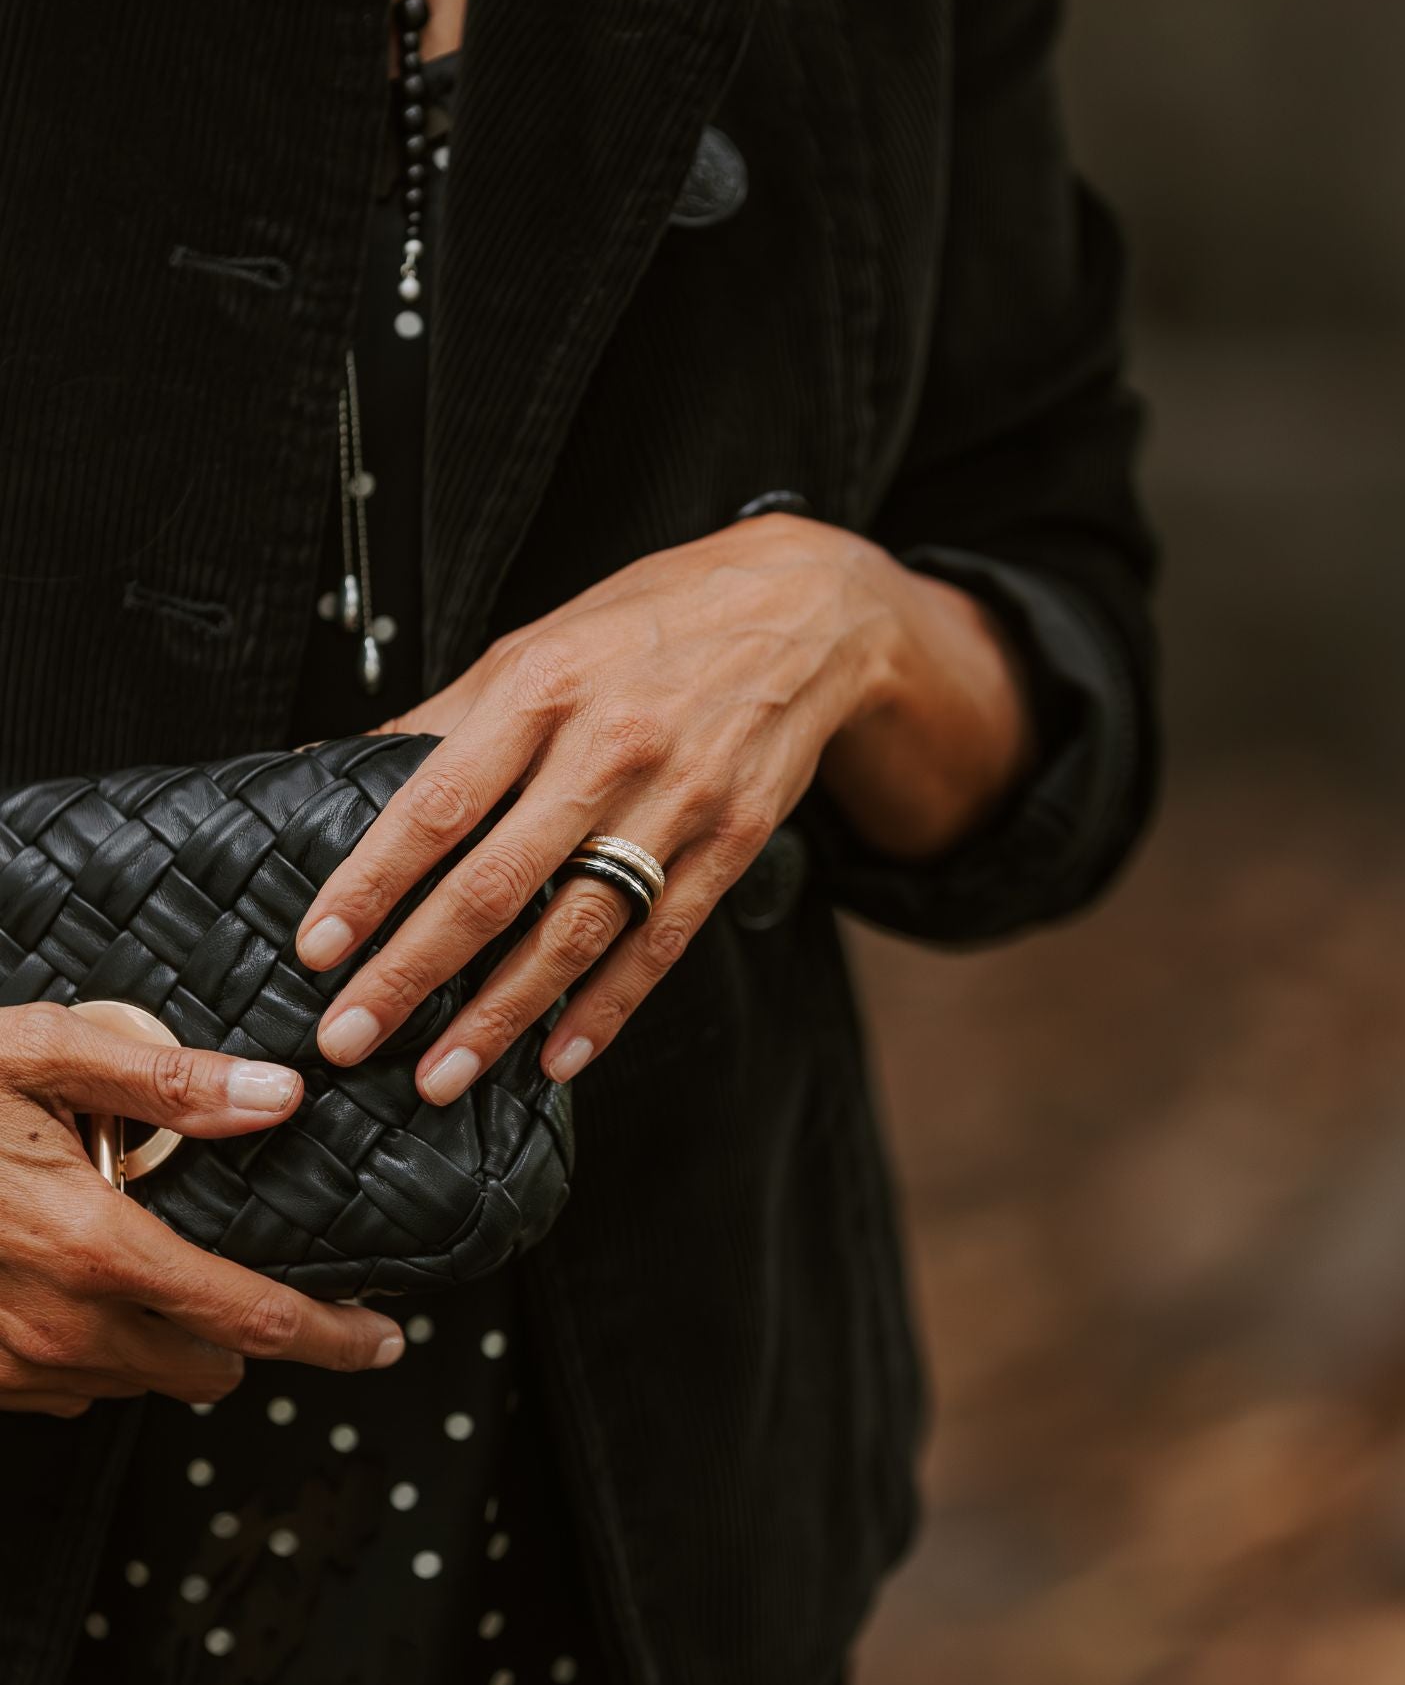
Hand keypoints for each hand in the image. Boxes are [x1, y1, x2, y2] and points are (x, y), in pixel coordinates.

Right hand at [0, 1004, 406, 1416]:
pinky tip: (76, 1277)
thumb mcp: (38, 1056)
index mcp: (95, 1248)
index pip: (252, 1322)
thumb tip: (278, 1097)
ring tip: (139, 1248)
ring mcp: (13, 1367)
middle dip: (246, 1330)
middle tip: (251, 1269)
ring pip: (141, 1382)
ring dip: (165, 1334)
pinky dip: (99, 1343)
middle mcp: (60, 1328)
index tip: (384, 1339)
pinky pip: (73, 1387)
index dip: (333, 1338)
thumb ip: (168, 1081)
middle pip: (208, 1368)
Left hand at [297, 514, 906, 1095]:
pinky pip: (660, 943)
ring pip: (576, 930)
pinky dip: (607, 1009)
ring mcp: (678, 802)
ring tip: (439, 1076)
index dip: (371, 882)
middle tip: (350, 1035)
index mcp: (542, 689)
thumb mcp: (537, 643)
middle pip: (496, 883)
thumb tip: (337, 767)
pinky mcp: (732, 842)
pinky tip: (557, 1059)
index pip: (436, 803)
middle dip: (413, 971)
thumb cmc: (652, 624)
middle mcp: (608, 748)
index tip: (318, 946)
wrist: (807, 608)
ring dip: (501, 1015)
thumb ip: (446, 716)